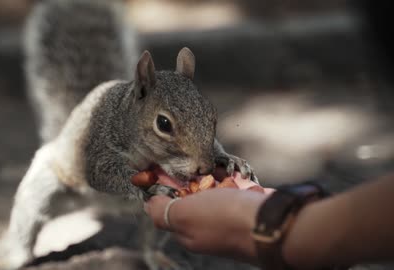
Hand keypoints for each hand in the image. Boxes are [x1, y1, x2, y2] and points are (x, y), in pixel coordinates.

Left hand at [144, 172, 269, 262]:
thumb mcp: (185, 216)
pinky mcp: (247, 205)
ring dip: (216, 176)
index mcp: (188, 233)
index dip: (166, 187)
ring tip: (222, 172)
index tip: (170, 170)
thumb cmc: (226, 219)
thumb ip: (162, 212)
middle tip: (202, 171)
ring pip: (214, 187)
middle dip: (195, 178)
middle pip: (191, 194)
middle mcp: (207, 227)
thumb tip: (147, 205)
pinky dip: (235, 177)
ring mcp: (228, 216)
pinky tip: (238, 174)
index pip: (169, 207)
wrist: (273, 222)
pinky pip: (235, 185)